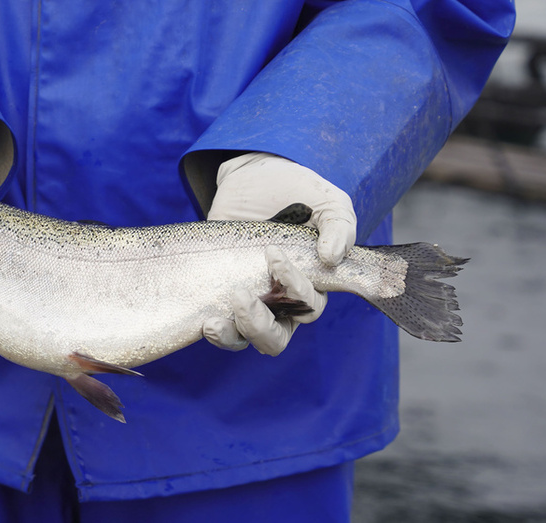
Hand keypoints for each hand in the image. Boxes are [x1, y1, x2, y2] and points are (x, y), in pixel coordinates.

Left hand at [203, 152, 355, 355]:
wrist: (251, 177)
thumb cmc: (296, 193)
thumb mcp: (327, 202)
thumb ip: (339, 227)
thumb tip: (331, 258)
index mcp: (309, 286)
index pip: (308, 307)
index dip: (295, 291)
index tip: (274, 256)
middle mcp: (280, 302)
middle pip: (275, 338)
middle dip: (259, 326)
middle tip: (240, 295)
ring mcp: (249, 300)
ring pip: (245, 338)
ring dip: (231, 334)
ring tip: (214, 321)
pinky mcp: (220, 294)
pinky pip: (221, 328)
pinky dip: (215, 332)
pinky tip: (205, 321)